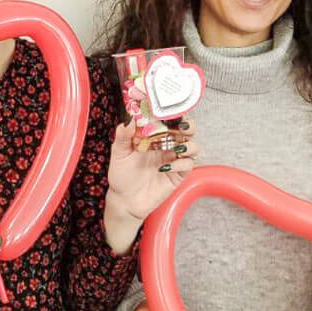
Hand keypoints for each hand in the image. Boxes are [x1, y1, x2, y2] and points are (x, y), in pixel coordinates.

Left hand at [104, 118, 198, 247]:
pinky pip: (187, 165)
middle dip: (189, 125)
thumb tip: (130, 119)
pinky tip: (166, 167)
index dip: (172, 113)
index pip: (169, 120)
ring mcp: (173, 159)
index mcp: (154, 136)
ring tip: (177, 148)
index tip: (169, 110)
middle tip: (181, 127)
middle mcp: (166, 145)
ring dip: (189, 144)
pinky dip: (181, 164)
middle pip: (187, 130)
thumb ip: (123, 135)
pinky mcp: (178, 175)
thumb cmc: (121, 174)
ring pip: (193, 146)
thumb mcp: (119, 153)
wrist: (125, 200)